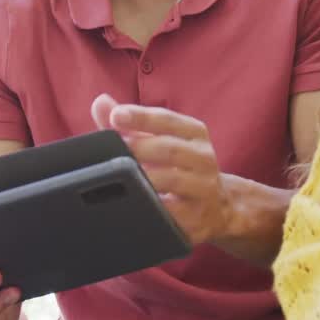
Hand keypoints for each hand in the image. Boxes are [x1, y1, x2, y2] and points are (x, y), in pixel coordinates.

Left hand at [91, 93, 234, 244]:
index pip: (168, 119)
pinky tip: (134, 202)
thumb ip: (130, 125)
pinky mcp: (196, 217)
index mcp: (195, 134)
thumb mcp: (160, 141)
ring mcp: (203, 188)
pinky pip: (172, 212)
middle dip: (139, 147)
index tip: (117, 115)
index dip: (141, 117)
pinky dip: (152, 206)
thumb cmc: (179, 167)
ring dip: (144, 175)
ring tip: (120, 174)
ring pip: (173, 179)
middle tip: (114, 147)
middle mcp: (204, 158)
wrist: (218, 207)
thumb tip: (101, 103)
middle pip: (170, 149)